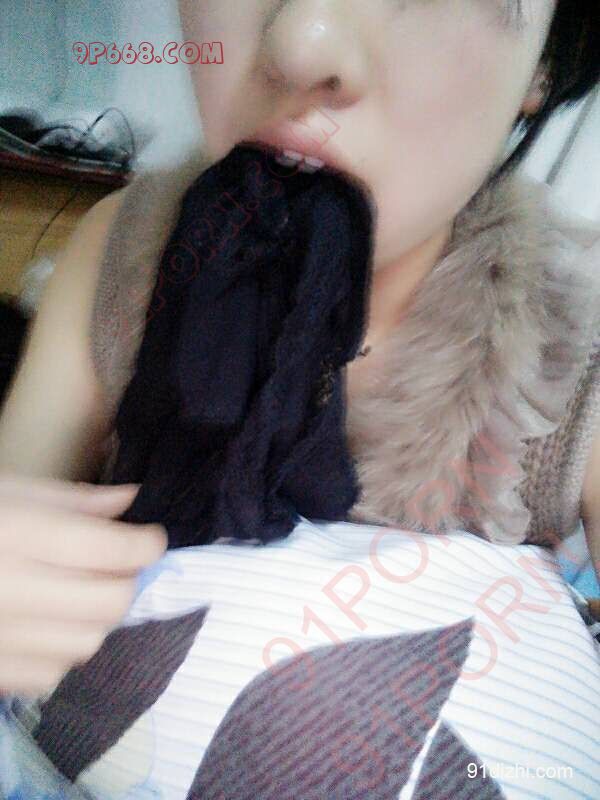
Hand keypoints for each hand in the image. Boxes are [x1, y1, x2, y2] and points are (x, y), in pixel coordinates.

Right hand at [0, 475, 166, 696]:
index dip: (144, 544)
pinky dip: (62, 650)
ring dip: (96, 617)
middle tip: (116, 564)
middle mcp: (9, 590)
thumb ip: (71, 500)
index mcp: (17, 535)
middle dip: (126, 581)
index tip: (149, 538)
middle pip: (110, 602)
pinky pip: (49, 674)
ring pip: (86, 643)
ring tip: (77, 591)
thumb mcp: (7, 491)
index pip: (110, 549)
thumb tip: (129, 499)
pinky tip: (45, 623)